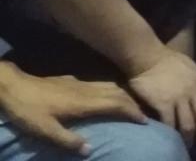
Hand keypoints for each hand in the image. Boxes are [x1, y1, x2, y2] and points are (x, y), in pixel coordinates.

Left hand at [0, 67, 145, 156]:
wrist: (15, 86)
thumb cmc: (30, 110)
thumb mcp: (45, 130)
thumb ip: (68, 140)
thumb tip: (90, 149)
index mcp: (84, 103)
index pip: (115, 105)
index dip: (132, 112)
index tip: (145, 120)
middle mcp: (87, 90)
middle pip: (117, 93)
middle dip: (133, 103)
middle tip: (144, 114)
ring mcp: (81, 84)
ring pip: (110, 86)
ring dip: (124, 95)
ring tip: (132, 105)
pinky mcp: (74, 81)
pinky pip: (101, 85)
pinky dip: (112, 91)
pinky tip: (109, 95)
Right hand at [127, 48, 195, 150]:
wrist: (149, 57)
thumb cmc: (169, 61)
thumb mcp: (192, 68)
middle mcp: (194, 90)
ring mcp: (180, 98)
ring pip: (189, 125)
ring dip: (190, 139)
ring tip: (187, 148)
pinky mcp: (164, 104)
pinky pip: (171, 124)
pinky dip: (171, 134)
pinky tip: (171, 141)